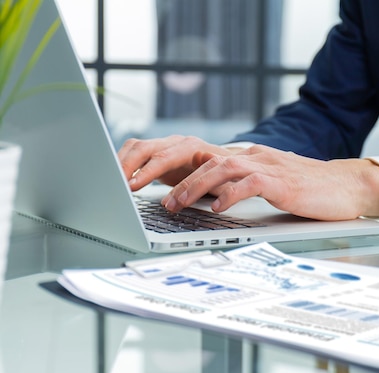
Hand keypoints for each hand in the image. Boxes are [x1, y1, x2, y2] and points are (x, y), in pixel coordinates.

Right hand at [117, 135, 234, 190]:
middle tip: (114, 185)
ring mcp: (164, 146)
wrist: (228, 163)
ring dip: (121, 163)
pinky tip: (118, 178)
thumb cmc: (226, 173)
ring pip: (135, 147)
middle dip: (126, 166)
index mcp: (191, 147)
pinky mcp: (156, 154)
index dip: (146, 172)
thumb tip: (196, 185)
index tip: (131, 186)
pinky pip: (134, 153)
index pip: (163, 158)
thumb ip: (209, 181)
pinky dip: (123, 164)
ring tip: (111, 182)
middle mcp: (175, 143)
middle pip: (143, 148)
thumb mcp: (222, 178)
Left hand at [161, 144, 378, 220]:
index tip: (155, 186)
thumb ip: (246, 185)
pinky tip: (218, 208)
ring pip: (222, 167)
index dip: (178, 169)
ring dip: (194, 187)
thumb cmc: (311, 190)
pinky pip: (250, 183)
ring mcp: (270, 166)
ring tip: (176, 204)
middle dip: (176, 178)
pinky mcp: (284, 181)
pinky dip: (231, 194)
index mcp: (251, 157)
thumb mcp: (271, 184)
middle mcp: (256, 157)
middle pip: (206, 159)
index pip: (206, 157)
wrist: (347, 186)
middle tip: (158, 199)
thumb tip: (216, 197)